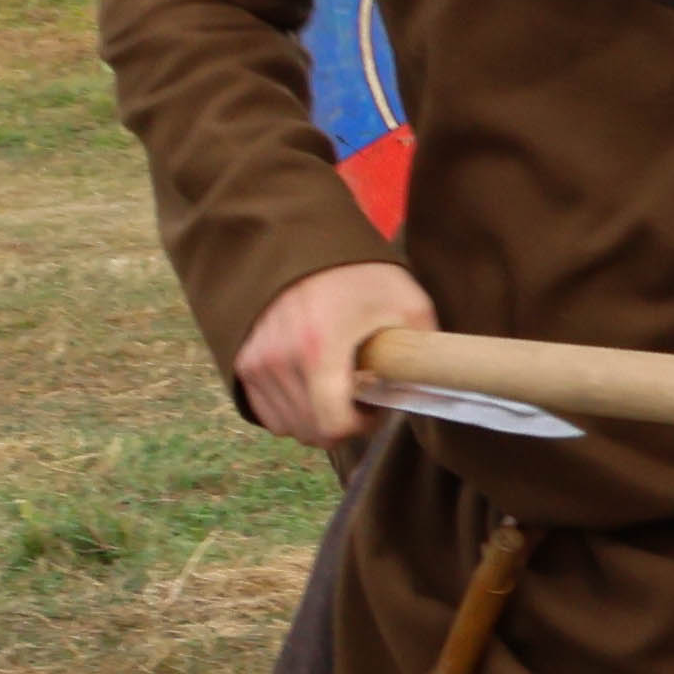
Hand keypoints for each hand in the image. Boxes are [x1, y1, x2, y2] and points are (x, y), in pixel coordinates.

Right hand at [236, 260, 435, 446]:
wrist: (302, 242)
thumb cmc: (358, 272)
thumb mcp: (406, 302)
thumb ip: (422, 348)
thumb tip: (431, 386)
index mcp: (318, 348)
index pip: (332, 425)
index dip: (362, 427)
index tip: (375, 407)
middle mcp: (277, 360)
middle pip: (311, 431)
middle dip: (342, 423)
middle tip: (361, 394)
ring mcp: (254, 362)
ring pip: (288, 425)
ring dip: (315, 417)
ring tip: (337, 384)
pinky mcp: (242, 361)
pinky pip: (267, 411)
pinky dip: (292, 409)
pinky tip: (312, 383)